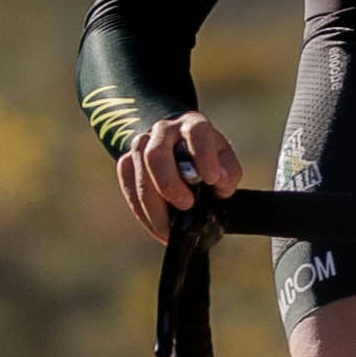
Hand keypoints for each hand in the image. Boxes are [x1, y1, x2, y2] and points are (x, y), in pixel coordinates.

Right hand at [116, 108, 240, 239]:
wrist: (180, 153)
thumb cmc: (209, 162)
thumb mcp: (226, 165)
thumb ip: (228, 174)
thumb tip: (217, 181)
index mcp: (193, 125)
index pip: (196, 132)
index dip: (203, 155)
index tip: (211, 179)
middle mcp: (164, 130)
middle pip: (155, 153)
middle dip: (168, 184)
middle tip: (186, 206)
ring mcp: (142, 144)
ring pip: (136, 170)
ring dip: (152, 206)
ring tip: (169, 231)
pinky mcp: (127, 162)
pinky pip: (127, 185)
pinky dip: (140, 211)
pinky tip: (156, 227)